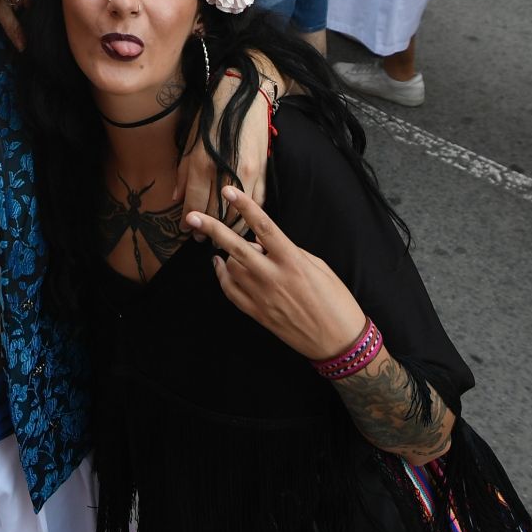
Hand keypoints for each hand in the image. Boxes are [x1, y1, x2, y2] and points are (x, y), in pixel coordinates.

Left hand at [174, 69, 271, 222]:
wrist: (247, 94)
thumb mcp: (191, 139)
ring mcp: (248, 174)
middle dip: (206, 229)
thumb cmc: (213, 114)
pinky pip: (256, 203)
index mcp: (203, 163)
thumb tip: (177, 198)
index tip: (186, 229)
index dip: (189, 221)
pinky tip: (240, 222)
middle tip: (201, 237)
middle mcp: (225, 172)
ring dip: (227, 229)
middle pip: (215, 214)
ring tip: (219, 235)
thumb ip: (184, 171)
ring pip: (237, 214)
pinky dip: (247, 217)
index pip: (194, 204)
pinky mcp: (263, 172)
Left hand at [187, 187, 363, 359]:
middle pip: (236, 246)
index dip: (244, 206)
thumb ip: (288, 251)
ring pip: (230, 268)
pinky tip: (220, 267)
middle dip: (212, 229)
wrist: (338, 341)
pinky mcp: (257, 314)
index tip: (228, 191)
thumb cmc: (336, 301)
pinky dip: (222, 277)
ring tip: (232, 251)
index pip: (264, 226)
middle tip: (193, 216)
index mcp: (292, 260)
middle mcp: (273, 276)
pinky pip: (230, 291)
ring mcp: (262, 297)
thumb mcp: (318, 266)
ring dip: (227, 255)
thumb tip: (263, 243)